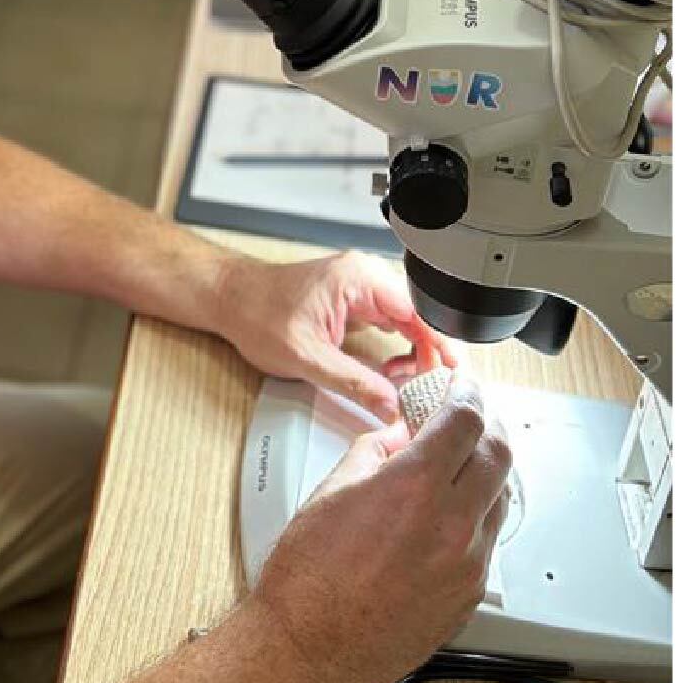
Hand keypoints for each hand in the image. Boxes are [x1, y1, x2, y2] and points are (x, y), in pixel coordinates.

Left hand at [211, 252, 458, 419]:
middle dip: (430, 354)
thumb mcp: (308, 359)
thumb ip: (354, 384)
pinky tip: (391, 371)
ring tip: (406, 383)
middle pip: (419, 316)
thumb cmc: (257, 314)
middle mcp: (365, 276)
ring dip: (414, 353)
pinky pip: (391, 323)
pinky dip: (398, 348)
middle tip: (431, 389)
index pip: (419, 311)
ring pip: (408, 322)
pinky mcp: (354, 300)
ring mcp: (360, 286)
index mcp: (359, 279)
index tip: (454, 374)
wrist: (229, 300)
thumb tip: (391, 406)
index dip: (441, 345)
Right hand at [249, 373, 513, 682]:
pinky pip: (489, 540)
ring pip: (502, 498)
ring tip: (466, 460)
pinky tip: (456, 509)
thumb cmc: (308, 580)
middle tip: (473, 414)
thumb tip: (395, 439)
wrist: (310, 648)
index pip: (465, 421)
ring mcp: (467, 563)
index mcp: (413, 487)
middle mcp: (450, 523)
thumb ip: (373, 454)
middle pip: (498, 454)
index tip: (462, 387)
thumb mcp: (331, 492)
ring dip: (489, 469)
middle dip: (489, 424)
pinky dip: (480, 513)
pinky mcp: (469, 595)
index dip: (467, 394)